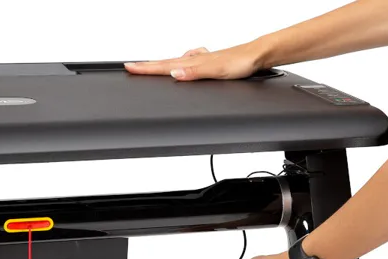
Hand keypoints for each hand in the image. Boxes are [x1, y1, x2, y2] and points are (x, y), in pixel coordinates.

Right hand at [124, 42, 266, 80]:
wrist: (258, 56)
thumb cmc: (241, 63)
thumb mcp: (216, 71)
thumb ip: (194, 73)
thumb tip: (174, 73)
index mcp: (193, 61)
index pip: (164, 66)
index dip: (146, 68)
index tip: (129, 67)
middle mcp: (196, 59)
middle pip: (166, 62)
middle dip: (148, 66)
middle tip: (132, 66)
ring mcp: (202, 60)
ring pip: (176, 62)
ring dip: (161, 64)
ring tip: (149, 66)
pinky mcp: (210, 62)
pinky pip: (189, 63)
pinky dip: (180, 64)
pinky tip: (183, 65)